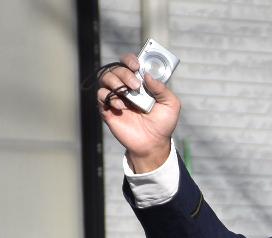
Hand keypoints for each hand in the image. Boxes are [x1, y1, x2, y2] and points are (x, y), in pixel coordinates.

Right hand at [95, 52, 180, 171]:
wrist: (153, 144)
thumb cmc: (162, 124)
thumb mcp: (171, 105)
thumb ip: (162, 88)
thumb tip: (147, 75)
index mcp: (140, 82)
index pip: (130, 63)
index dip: (130, 60)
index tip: (136, 66)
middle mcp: (126, 86)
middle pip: (116, 68)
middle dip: (125, 73)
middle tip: (135, 85)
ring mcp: (116, 97)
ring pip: (105, 78)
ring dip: (115, 82)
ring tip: (127, 94)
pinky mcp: (108, 108)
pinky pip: (101, 95)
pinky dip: (109, 97)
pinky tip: (121, 107)